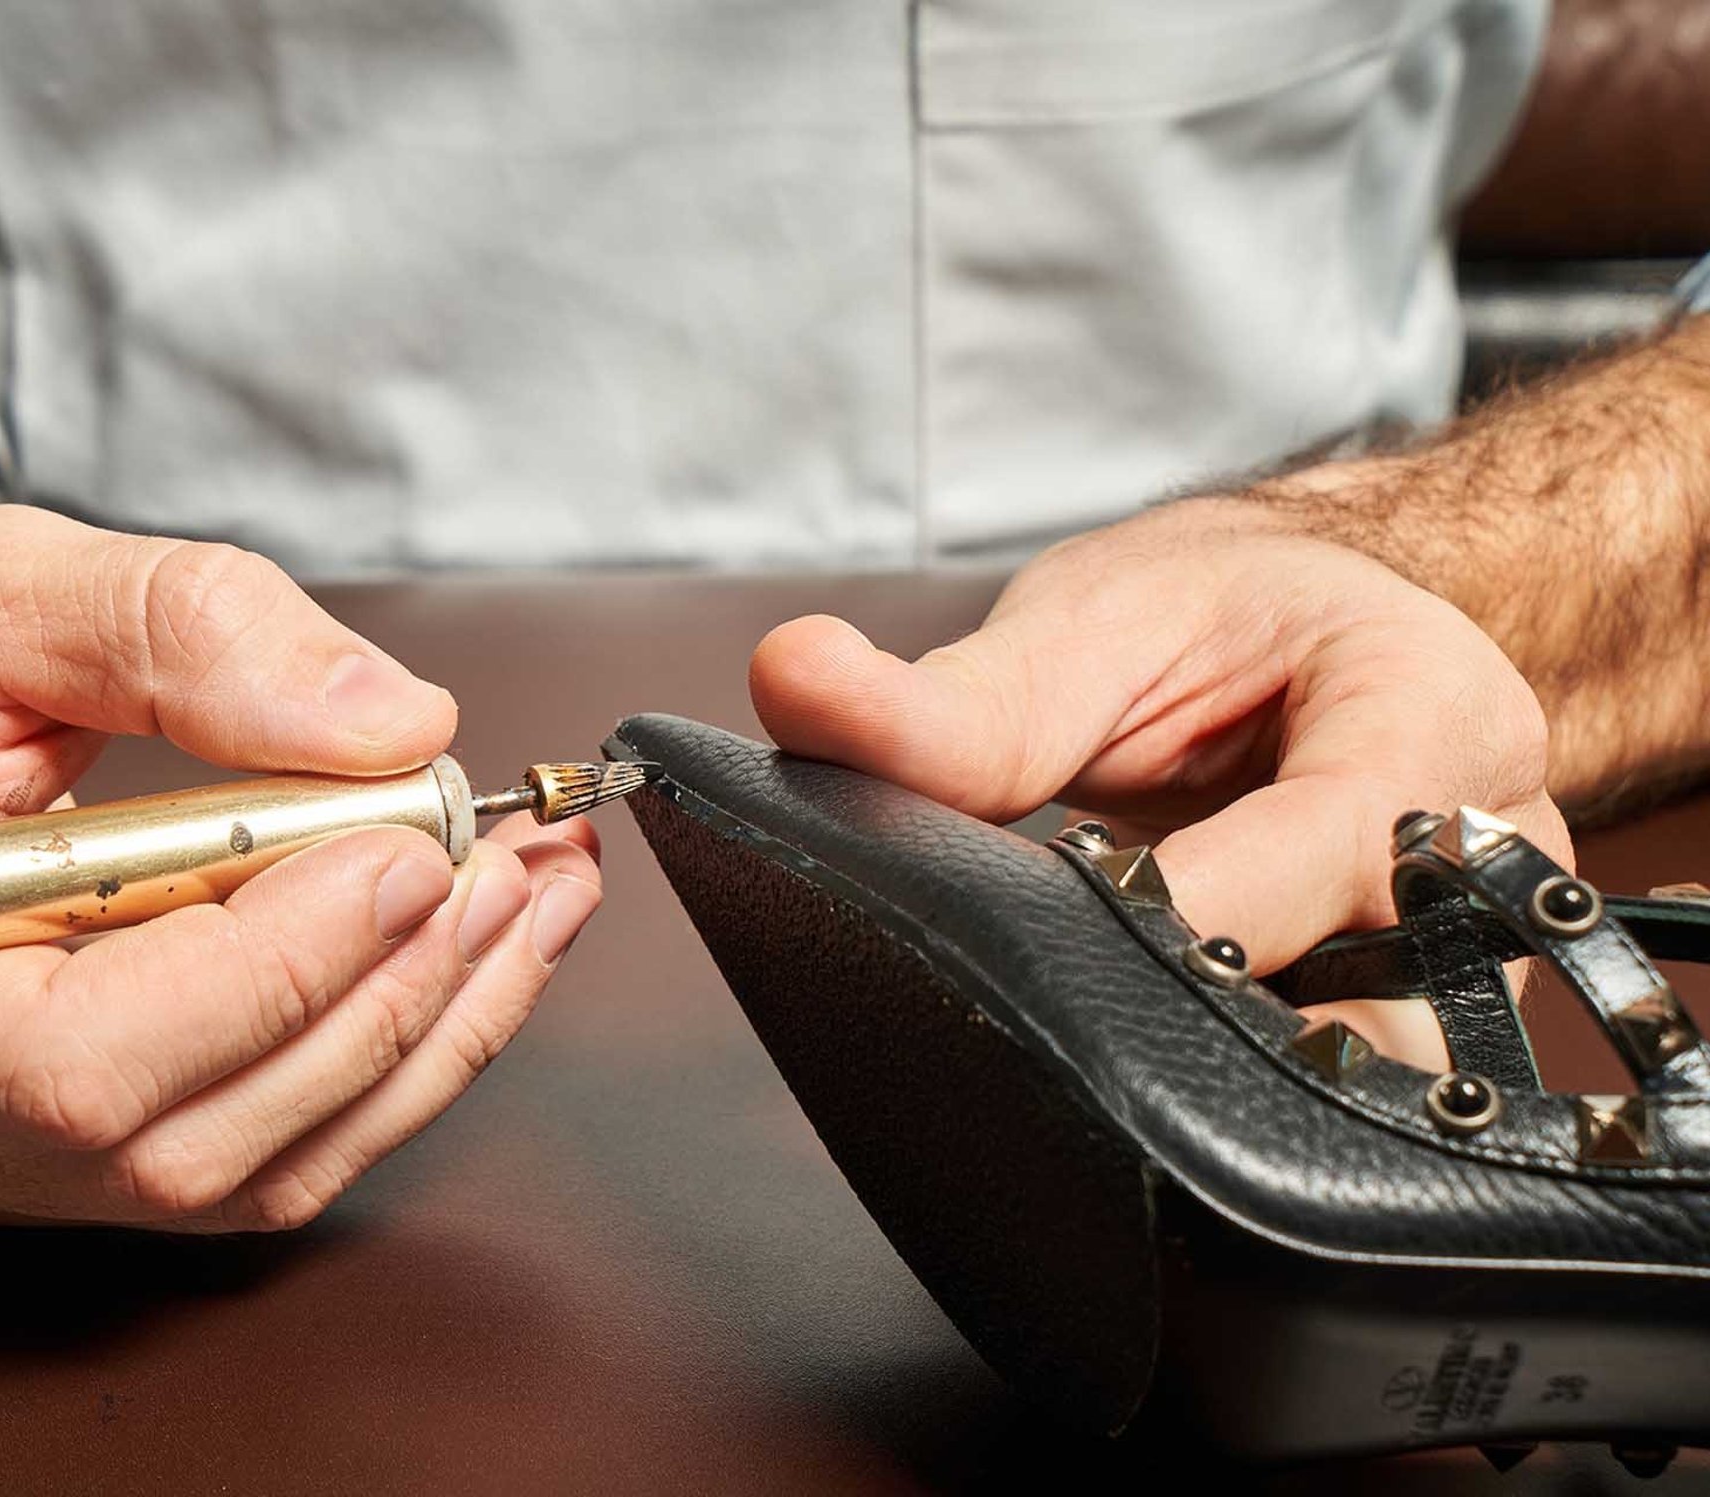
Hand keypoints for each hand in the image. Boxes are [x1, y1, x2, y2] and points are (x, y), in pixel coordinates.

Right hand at [0, 508, 600, 1229]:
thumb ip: (176, 629)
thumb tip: (384, 721)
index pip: (84, 1056)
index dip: (281, 967)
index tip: (418, 851)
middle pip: (188, 1139)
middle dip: (391, 1000)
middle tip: (518, 874)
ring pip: (242, 1170)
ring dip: (421, 1040)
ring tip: (528, 910)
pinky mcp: (52, 1146)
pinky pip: (247, 1149)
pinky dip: (381, 1063)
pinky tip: (464, 963)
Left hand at [751, 500, 1568, 1067]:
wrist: (1322, 637)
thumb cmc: (1226, 614)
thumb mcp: (1092, 625)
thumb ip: (957, 696)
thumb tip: (795, 683)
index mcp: (1433, 720)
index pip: (1329, 851)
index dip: (1184, 910)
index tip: (1059, 925)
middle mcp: (1483, 859)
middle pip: (1351, 997)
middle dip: (1188, 1024)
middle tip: (1048, 1015)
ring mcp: (1464, 963)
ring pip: (1343, 1078)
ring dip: (1203, 1071)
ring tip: (1082, 1040)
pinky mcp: (1406, 1024)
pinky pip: (1317, 1089)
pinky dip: (1212, 1079)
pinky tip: (1127, 1062)